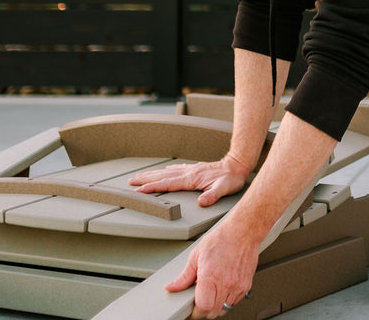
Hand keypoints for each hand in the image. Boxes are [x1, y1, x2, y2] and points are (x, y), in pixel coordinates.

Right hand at [129, 159, 248, 207]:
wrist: (238, 165)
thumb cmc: (232, 178)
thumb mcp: (224, 189)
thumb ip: (212, 195)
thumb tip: (202, 203)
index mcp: (192, 179)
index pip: (168, 184)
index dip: (153, 187)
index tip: (139, 191)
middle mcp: (189, 173)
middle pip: (162, 176)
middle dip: (145, 179)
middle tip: (130, 181)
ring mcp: (191, 170)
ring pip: (167, 172)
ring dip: (152, 174)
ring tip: (140, 176)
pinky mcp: (195, 169)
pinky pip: (176, 169)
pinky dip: (166, 171)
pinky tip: (164, 171)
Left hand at [167, 220, 257, 318]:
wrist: (243, 232)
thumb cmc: (221, 240)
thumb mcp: (196, 255)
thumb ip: (184, 276)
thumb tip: (171, 287)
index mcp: (211, 276)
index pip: (203, 307)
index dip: (196, 313)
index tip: (193, 311)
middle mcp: (226, 283)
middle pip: (214, 312)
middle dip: (205, 311)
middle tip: (200, 303)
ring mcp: (238, 285)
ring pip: (225, 309)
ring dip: (216, 306)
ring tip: (212, 295)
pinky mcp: (246, 285)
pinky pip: (235, 302)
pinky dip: (227, 301)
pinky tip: (222, 290)